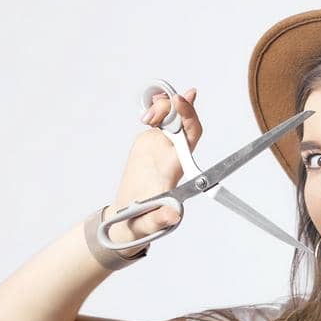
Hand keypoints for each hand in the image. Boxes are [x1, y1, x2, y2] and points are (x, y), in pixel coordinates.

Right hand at [107, 87, 202, 247]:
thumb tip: (174, 216)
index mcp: (176, 168)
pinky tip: (152, 101)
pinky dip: (158, 107)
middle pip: (187, 124)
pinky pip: (161, 121)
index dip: (190, 118)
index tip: (182, 101)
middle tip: (169, 96)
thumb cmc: (143, 221)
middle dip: (182, 106)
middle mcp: (175, 155)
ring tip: (147, 117)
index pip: (191, 139)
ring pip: (174, 119)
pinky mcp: (152, 143)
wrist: (129, 218)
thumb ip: (161, 219)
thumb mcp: (150, 223)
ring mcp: (164, 148)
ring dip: (164, 107)